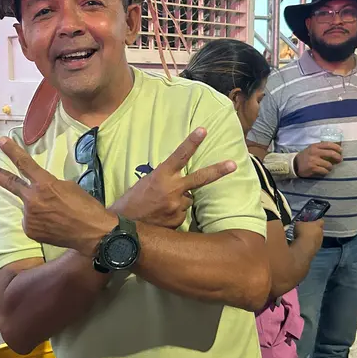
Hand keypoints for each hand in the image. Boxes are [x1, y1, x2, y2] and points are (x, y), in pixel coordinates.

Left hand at [0, 137, 116, 256]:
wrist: (93, 233)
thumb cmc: (86, 206)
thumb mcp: (69, 186)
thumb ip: (49, 184)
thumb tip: (39, 189)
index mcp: (45, 184)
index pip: (25, 164)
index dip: (12, 151)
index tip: (2, 142)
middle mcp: (32, 200)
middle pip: (11, 184)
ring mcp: (29, 217)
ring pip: (28, 207)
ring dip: (37, 208)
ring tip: (56, 215)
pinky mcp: (29, 230)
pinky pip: (30, 221)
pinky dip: (39, 221)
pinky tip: (53, 225)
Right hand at [110, 128, 235, 228]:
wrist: (123, 227)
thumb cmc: (131, 202)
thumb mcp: (145, 183)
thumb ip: (165, 180)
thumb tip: (181, 182)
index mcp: (160, 176)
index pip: (179, 156)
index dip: (192, 142)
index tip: (203, 130)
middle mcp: (171, 190)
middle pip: (200, 178)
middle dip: (218, 171)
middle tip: (233, 164)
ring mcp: (176, 206)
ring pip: (188, 200)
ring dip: (179, 201)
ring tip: (161, 206)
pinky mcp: (177, 221)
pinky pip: (182, 214)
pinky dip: (174, 215)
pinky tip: (161, 217)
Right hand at [292, 219, 323, 250]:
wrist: (304, 247)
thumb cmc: (302, 232)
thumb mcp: (298, 224)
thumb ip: (301, 223)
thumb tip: (300, 224)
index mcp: (317, 225)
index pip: (321, 220)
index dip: (317, 221)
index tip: (313, 221)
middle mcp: (321, 232)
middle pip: (320, 230)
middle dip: (315, 230)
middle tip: (308, 230)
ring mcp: (320, 241)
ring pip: (318, 237)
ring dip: (313, 238)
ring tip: (306, 239)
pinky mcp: (318, 248)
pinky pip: (316, 244)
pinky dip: (312, 244)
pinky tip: (306, 245)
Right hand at [293, 142, 341, 177]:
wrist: (294, 164)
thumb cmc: (305, 156)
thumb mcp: (312, 149)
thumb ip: (321, 148)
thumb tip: (335, 150)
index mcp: (315, 146)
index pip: (328, 144)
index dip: (337, 147)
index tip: (341, 150)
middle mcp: (315, 152)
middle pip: (331, 153)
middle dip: (338, 157)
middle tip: (340, 160)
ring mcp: (313, 160)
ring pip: (329, 164)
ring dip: (330, 167)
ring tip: (329, 168)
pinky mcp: (313, 168)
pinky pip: (324, 171)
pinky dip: (326, 172)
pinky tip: (324, 171)